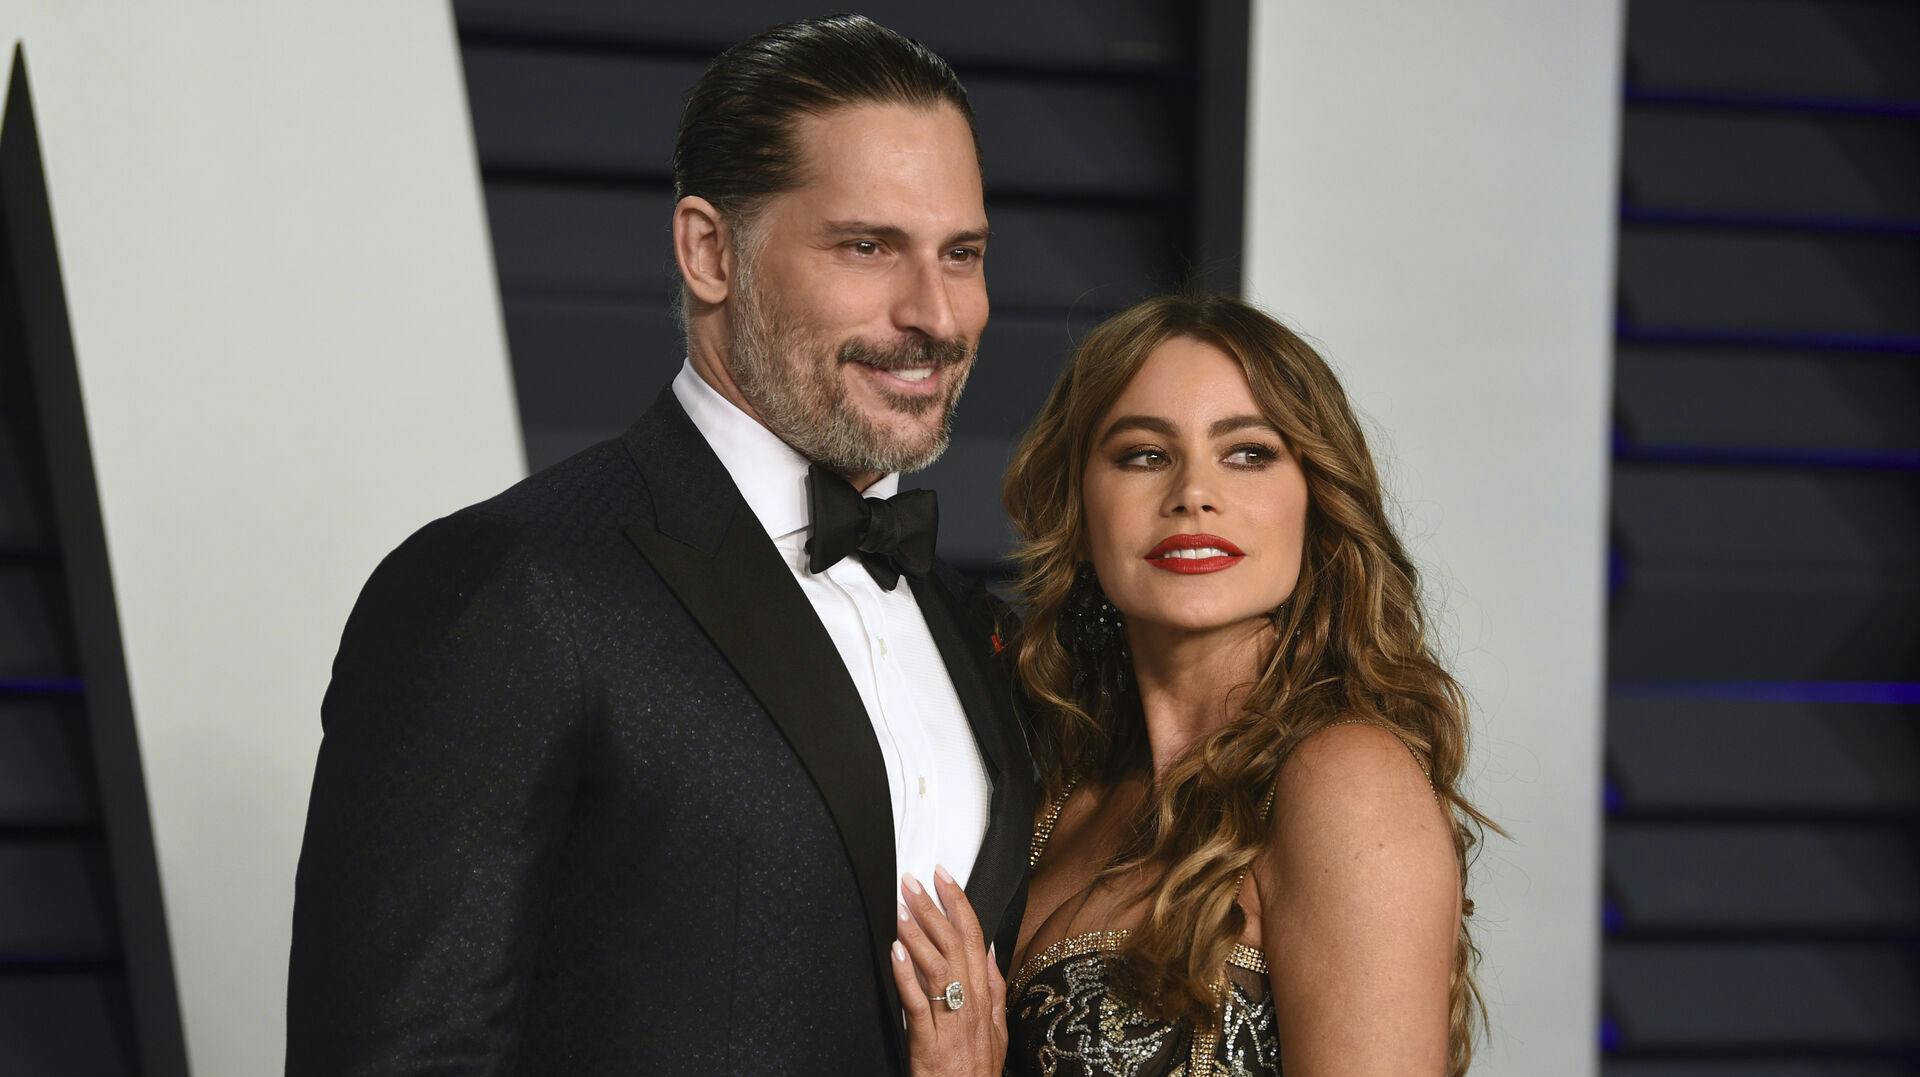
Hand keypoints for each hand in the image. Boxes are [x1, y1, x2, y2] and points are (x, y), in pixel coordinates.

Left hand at [893, 867, 1007, 1076]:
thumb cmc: (976, 1070)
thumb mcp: (997, 1029)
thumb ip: (994, 989)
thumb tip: (992, 951)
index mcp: (985, 998)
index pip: (976, 938)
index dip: (960, 904)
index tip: (944, 876)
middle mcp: (972, 1006)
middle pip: (955, 946)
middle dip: (934, 908)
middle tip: (913, 881)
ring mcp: (952, 1024)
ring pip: (938, 969)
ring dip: (918, 933)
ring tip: (900, 906)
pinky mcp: (930, 1043)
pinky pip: (918, 1004)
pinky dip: (907, 975)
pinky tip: (895, 951)